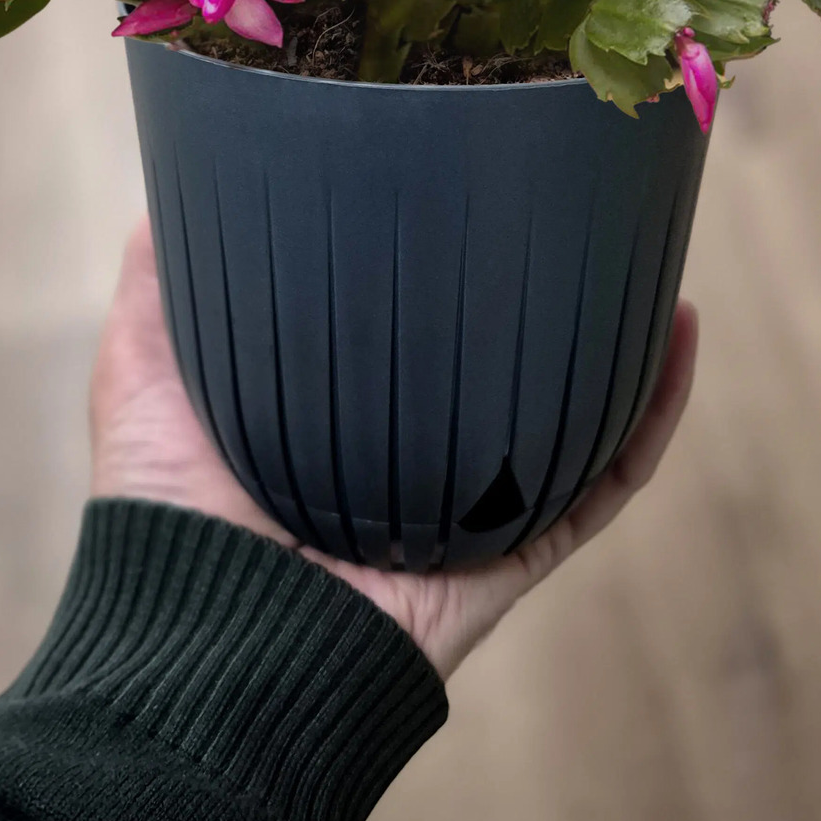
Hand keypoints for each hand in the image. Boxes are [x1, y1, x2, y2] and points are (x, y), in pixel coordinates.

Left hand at [91, 218, 697, 679]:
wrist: (204, 643)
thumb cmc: (164, 516)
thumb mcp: (144, 372)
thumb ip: (159, 284)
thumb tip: (167, 187)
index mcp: (343, 414)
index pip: (416, 326)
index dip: (451, 259)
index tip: (478, 177)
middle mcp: (417, 455)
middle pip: (505, 364)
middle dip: (553, 294)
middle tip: (582, 203)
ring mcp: (473, 504)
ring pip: (575, 412)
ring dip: (625, 339)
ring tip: (653, 251)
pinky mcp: (514, 549)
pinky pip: (606, 482)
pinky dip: (652, 414)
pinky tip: (676, 335)